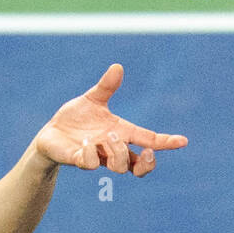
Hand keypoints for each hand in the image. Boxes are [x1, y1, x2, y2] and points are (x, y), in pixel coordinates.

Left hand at [32, 63, 186, 175]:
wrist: (51, 134)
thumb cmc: (76, 119)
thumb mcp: (93, 100)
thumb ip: (106, 86)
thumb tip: (117, 67)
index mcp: (122, 133)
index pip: (149, 140)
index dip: (166, 142)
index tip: (182, 141)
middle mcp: (112, 149)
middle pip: (138, 164)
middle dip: (142, 157)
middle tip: (133, 143)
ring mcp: (97, 157)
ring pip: (119, 166)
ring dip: (118, 151)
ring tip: (105, 137)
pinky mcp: (78, 160)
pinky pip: (90, 164)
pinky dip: (90, 153)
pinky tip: (85, 142)